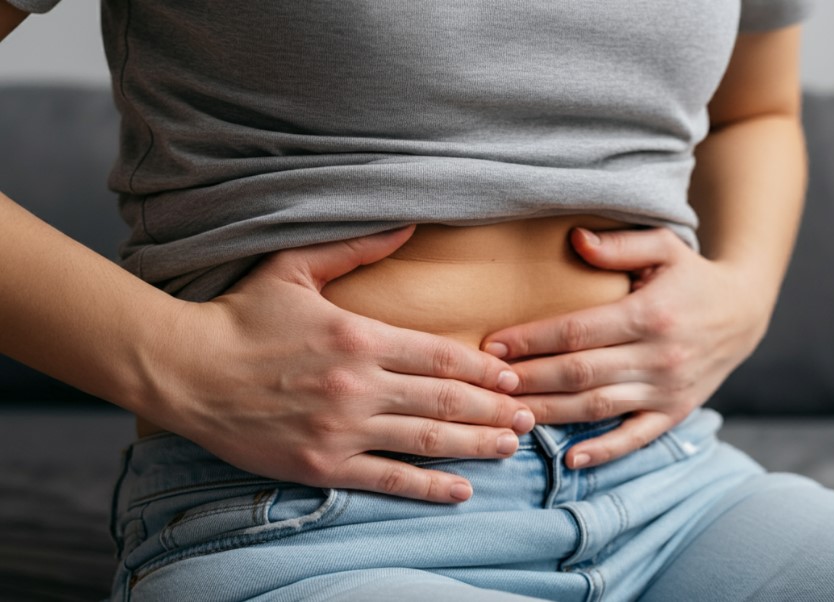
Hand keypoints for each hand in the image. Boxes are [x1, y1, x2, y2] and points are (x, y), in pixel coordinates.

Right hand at [148, 226, 533, 503]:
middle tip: (530, 416)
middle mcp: (359, 386)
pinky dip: (429, 487)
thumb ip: (355, 248)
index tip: (511, 377)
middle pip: (446, 400)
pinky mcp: (322, 465)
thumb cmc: (239, 316)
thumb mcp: (294, 268)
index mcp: (359, 336)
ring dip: (477, 445)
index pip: (440, 356)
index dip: (483, 369)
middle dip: (494, 409)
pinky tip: (463, 490)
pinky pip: (388, 478)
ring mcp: (341, 430)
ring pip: (427, 441)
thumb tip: (407, 223)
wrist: (184, 370)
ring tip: (511, 446)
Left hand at [481, 227, 773, 469]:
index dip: (531, 340)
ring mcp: (667, 389)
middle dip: (528, 379)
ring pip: (597, 406)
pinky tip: (570, 457)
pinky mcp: (675, 412)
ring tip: (509, 414)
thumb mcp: (665, 246)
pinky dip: (604, 451)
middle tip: (487, 383)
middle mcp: (658, 356)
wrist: (745, 312)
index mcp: (649, 314)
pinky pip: (636, 437)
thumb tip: (575, 239)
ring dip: (550, 412)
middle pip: (579, 372)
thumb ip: (621, 245)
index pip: (577, 331)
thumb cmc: (692, 276)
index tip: (493, 346)